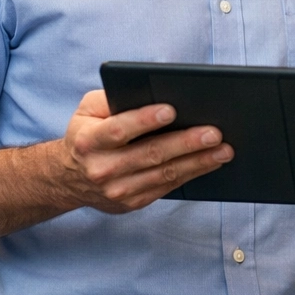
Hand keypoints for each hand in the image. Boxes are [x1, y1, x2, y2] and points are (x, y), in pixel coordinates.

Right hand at [53, 90, 232, 213]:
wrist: (70, 179)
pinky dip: (192, 174)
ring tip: (224, 150)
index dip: (143, 121)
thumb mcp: (87, 110)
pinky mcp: (133, 202)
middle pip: (149, 154)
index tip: (171, 110)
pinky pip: (167, 187)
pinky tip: (211, 162)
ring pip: (164, 175)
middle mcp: (102, 168)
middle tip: (214, 133)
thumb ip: (111, 98)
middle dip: (185, 143)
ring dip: (198, 162)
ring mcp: (118, 190)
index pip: (118, 130)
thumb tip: (148, 91)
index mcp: (89, 141)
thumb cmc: (88, 133)